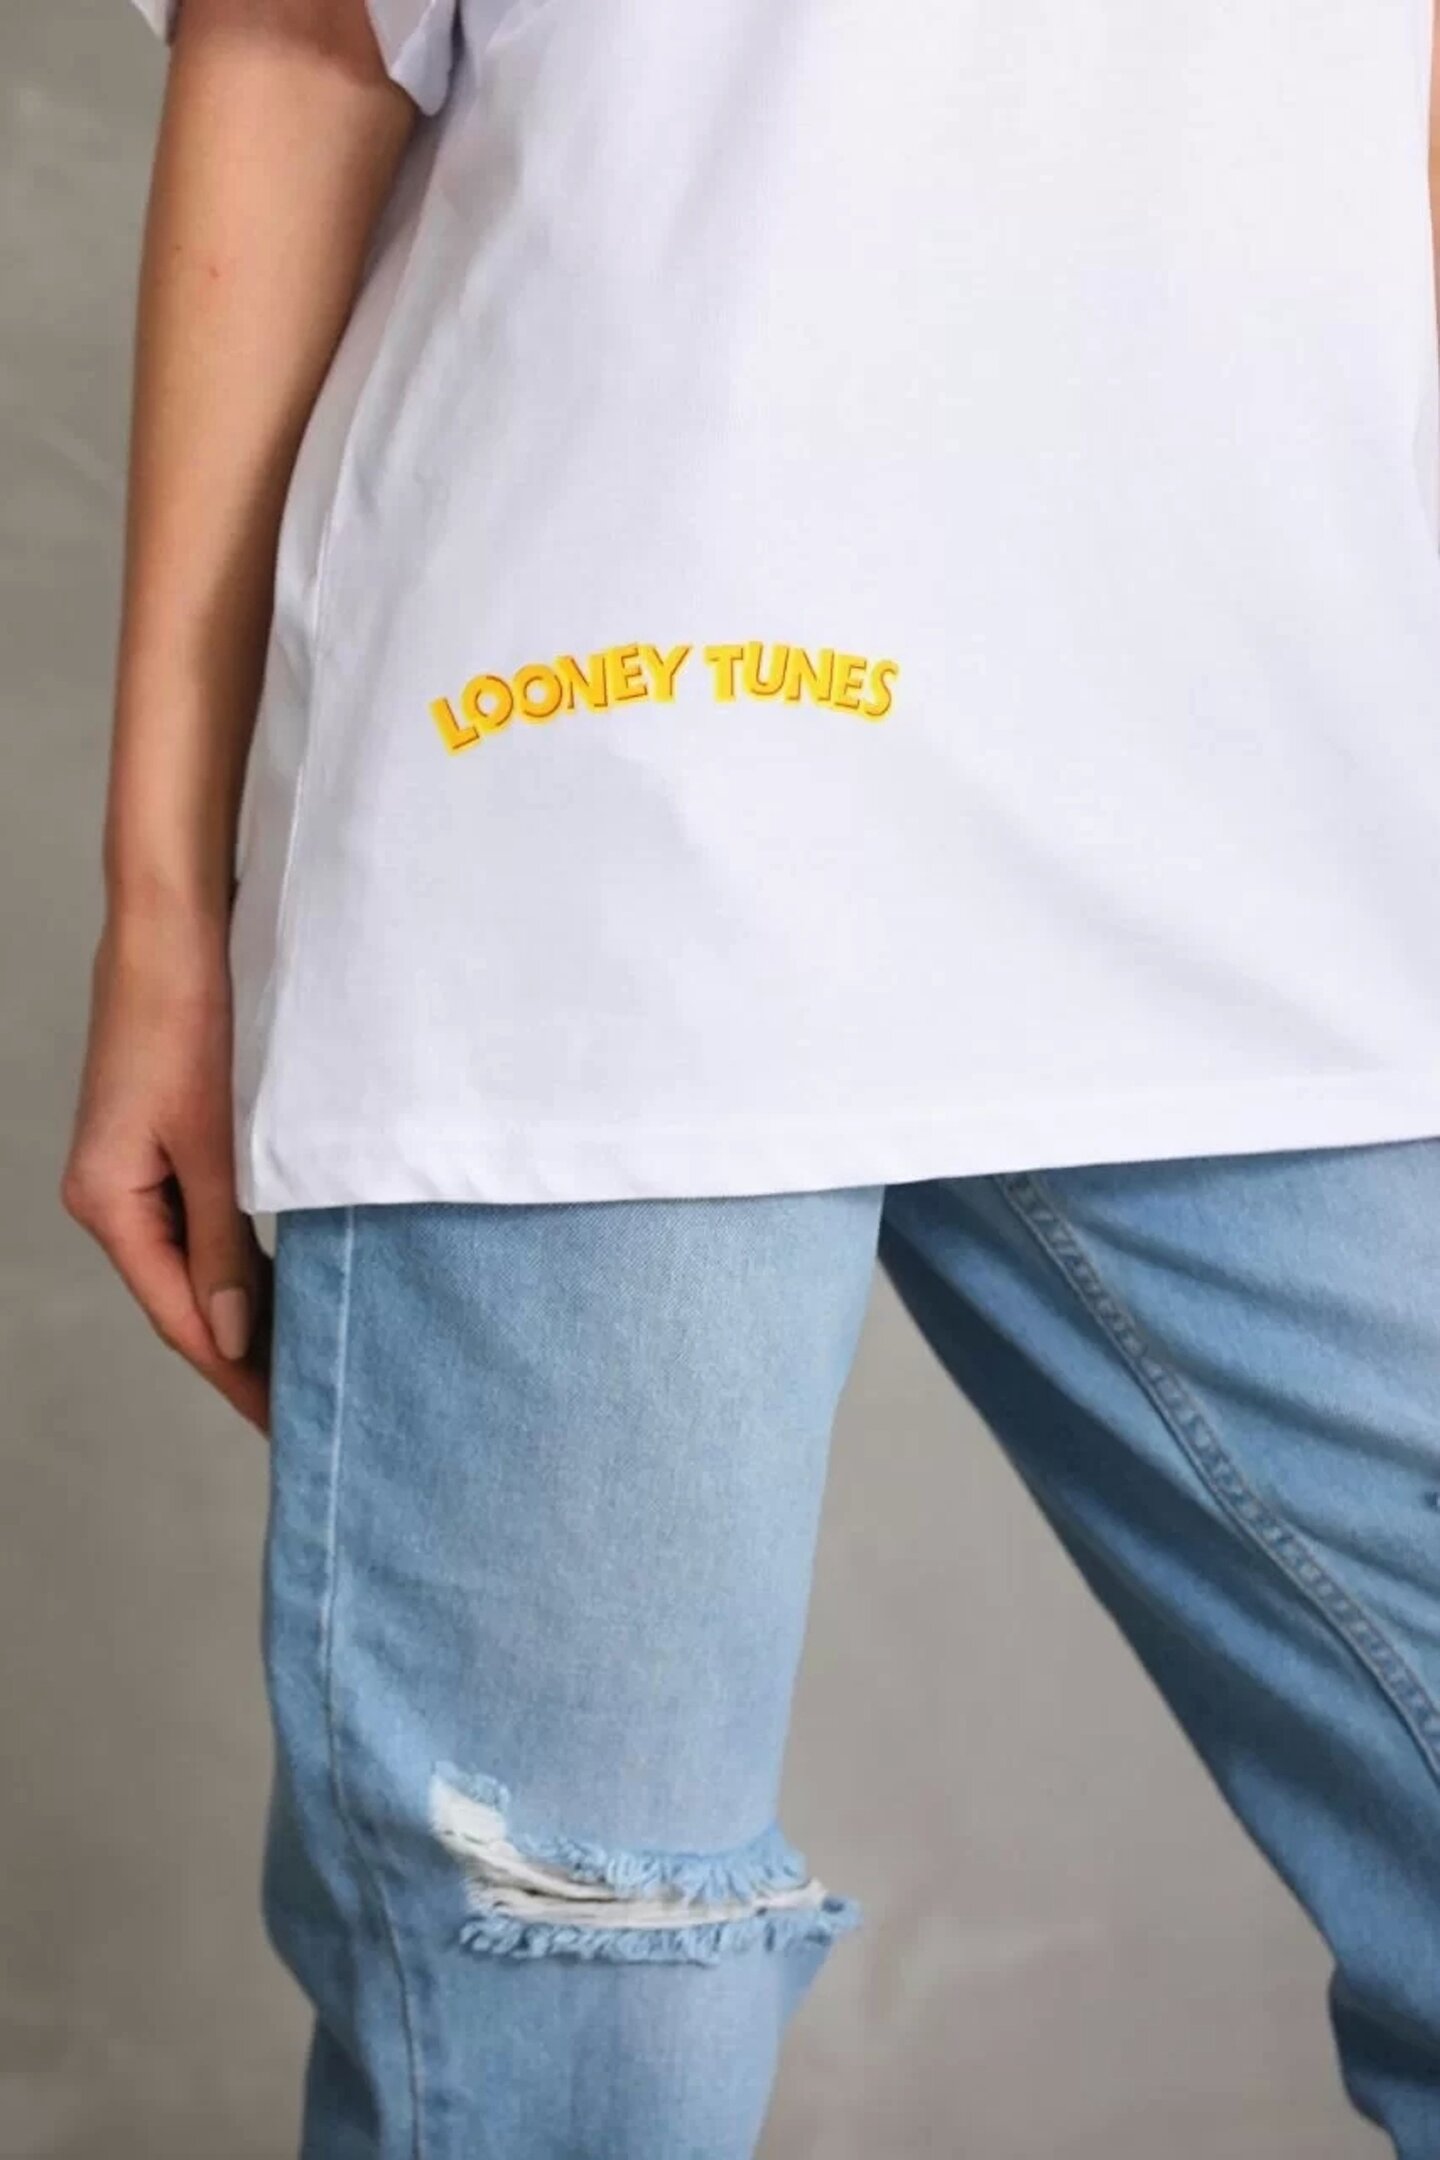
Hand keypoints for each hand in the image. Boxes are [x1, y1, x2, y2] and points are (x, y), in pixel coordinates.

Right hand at [62, 912, 270, 1432]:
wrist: (175, 926)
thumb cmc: (190, 1018)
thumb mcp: (220, 1143)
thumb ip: (227, 1243)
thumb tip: (234, 1338)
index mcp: (109, 1202)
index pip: (181, 1317)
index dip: (236, 1377)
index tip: (285, 1424)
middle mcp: (111, 1195)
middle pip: (184, 1298)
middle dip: (242, 1355)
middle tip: (307, 1411)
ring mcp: (135, 1169)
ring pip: (195, 1263)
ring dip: (245, 1310)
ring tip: (302, 1363)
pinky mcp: (163, 1142)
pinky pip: (202, 1223)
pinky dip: (241, 1260)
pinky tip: (281, 1285)